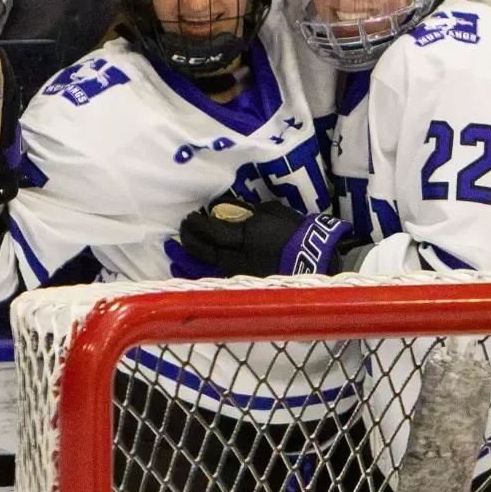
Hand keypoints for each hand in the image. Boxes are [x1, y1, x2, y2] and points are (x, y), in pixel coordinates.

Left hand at [178, 196, 353, 277]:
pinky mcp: (245, 283)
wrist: (316, 259)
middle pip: (204, 250)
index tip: (189, 217)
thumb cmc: (297, 231)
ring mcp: (239, 272)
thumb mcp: (273, 212)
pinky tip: (190, 270)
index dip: (196, 225)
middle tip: (181, 231)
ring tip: (174, 254)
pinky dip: (200, 273)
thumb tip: (231, 208)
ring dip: (187, 260)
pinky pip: (215, 277)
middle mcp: (236, 257)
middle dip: (189, 240)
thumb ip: (249, 211)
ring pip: (206, 267)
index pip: (211, 231)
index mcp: (244, 236)